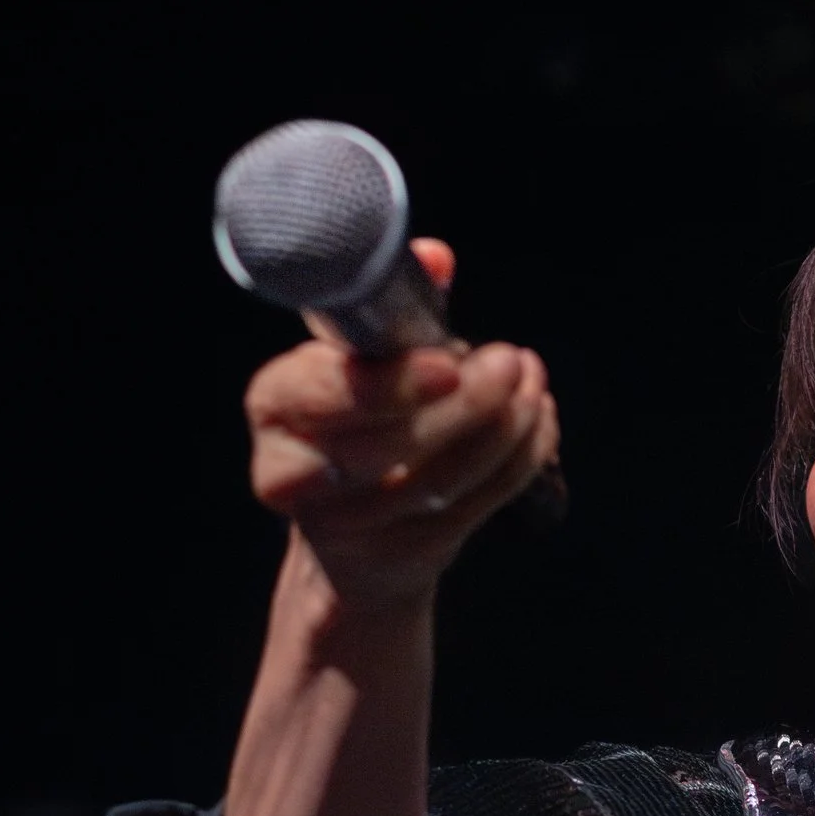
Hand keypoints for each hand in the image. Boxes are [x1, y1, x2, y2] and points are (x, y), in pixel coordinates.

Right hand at [243, 239, 558, 610]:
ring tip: (532, 382)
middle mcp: (297, 473)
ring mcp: (352, 526)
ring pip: (439, 481)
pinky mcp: (407, 556)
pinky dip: (518, 461)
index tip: (447, 362)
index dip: (390, 384)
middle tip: (511, 361)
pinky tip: (539, 419)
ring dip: (503, 429)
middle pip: (387, 446)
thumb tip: (435, 259)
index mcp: (276, 405)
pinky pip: (474, 506)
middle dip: (465, 403)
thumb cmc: (357, 416)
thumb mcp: (356, 357)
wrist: (354, 533)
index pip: (322, 395)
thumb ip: (390, 307)